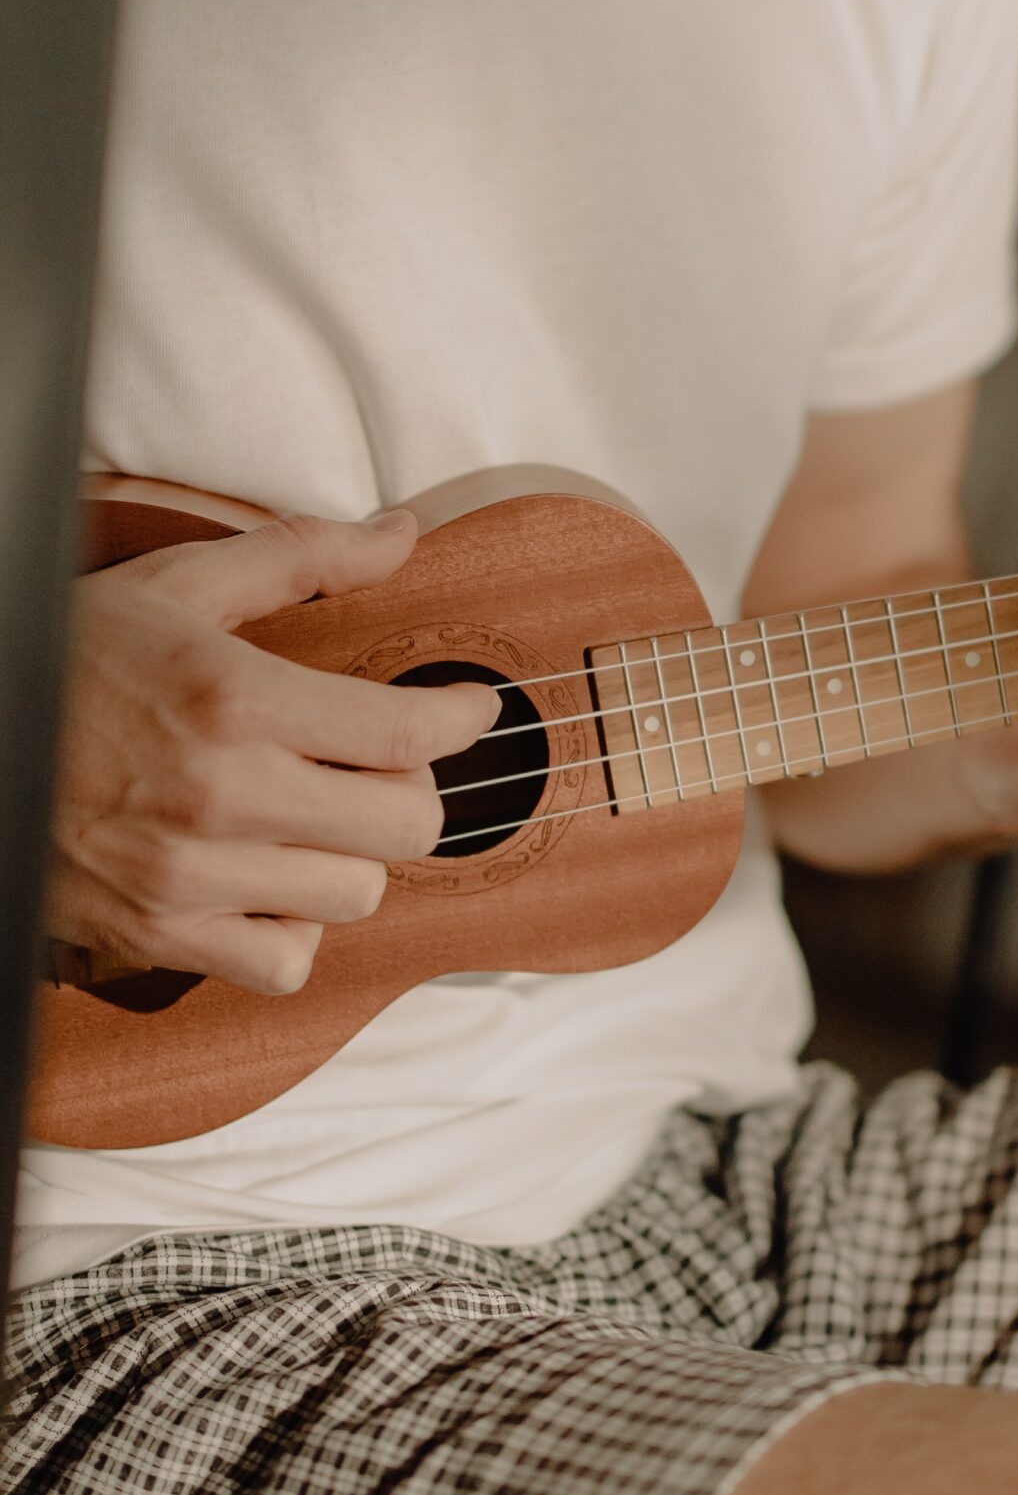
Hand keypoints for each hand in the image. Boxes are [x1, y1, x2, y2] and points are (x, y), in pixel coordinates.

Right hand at [50, 511, 498, 994]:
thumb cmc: (71, 654)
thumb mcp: (181, 585)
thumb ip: (303, 556)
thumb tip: (401, 533)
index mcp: (233, 699)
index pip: (404, 733)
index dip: (460, 718)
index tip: (468, 708)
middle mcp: (218, 794)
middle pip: (405, 826)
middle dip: (408, 786)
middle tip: (377, 762)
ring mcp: (186, 874)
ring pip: (356, 895)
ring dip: (352, 854)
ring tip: (312, 816)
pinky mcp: (155, 934)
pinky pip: (284, 962)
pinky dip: (293, 928)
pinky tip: (268, 878)